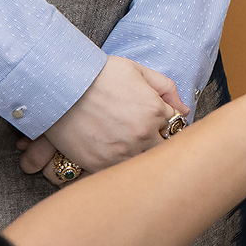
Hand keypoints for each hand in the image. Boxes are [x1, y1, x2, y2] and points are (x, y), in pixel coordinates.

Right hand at [25, 56, 187, 181]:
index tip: (156, 121)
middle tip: (143, 135)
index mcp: (155, 112)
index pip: (175, 127)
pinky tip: (110, 154)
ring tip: (125, 144)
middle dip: (157, 143)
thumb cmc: (101, 74)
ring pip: (142, 165)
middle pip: (162, 150)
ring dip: (139, 157)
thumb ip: (166, 88)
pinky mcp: (98, 165)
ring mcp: (120, 154)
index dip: (166, 124)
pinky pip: (117, 175)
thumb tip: (183, 110)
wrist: (63, 86)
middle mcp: (141, 136)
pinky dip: (117, 167)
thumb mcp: (139, 71)